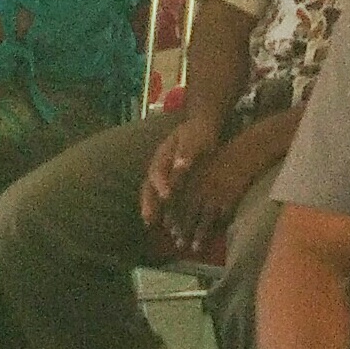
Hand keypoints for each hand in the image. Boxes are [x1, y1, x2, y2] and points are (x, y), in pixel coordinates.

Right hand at [139, 113, 226, 228]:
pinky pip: (159, 195)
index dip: (161, 184)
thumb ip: (188, 151)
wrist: (201, 125)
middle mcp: (158, 164)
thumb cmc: (200, 132)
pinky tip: (164, 221)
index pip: (158, 170)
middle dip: (148, 202)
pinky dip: (160, 207)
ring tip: (150, 223)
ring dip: (150, 207)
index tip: (167, 195)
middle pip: (148, 184)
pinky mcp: (168, 179)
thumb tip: (181, 164)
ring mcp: (161, 172)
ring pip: (150, 191)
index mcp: (164, 153)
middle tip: (149, 218)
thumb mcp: (196, 138)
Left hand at [163, 111, 291, 247]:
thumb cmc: (225, 156)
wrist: (245, 151)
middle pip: (187, 212)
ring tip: (193, 249)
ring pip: (202, 219)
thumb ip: (192, 179)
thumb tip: (182, 197)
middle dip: (182, 229)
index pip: (177, 200)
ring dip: (197, 235)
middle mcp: (199, 187)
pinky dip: (216, 230)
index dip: (172, 215)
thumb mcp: (203, 164)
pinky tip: (214, 238)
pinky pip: (220, 218)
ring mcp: (213, 194)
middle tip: (178, 243)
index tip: (168, 228)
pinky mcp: (228, 199)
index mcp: (191, 178)